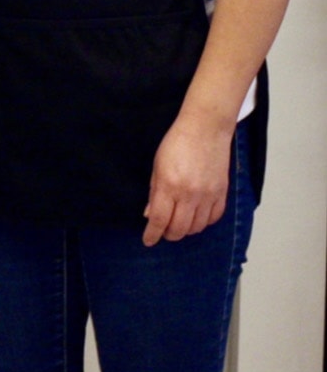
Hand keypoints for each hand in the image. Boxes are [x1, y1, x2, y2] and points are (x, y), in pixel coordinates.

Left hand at [143, 115, 232, 246]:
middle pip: (179, 229)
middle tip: (163, 231)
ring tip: (178, 225)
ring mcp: (209, 195)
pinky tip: (196, 218)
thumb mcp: (157, 167)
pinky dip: (204, 223)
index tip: (148, 241)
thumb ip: (155, 193)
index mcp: (170, 186)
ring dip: (186, 230)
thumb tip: (150, 215)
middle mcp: (191, 194)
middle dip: (169, 234)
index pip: (160, 220)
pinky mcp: (222, 193)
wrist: (205, 130)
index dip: (152, 234)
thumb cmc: (176, 144)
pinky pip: (214, 218)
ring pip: (198, 227)